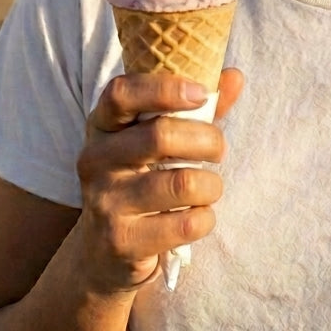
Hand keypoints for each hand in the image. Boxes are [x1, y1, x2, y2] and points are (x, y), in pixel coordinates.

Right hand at [76, 68, 244, 292]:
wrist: (104, 254)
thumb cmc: (143, 180)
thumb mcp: (159, 139)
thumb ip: (197, 108)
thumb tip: (234, 76)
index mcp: (103, 125)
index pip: (121, 93)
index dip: (164, 89)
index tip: (202, 94)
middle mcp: (95, 160)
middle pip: (160, 135)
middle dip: (207, 140)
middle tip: (219, 150)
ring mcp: (104, 202)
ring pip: (181, 183)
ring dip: (211, 185)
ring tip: (209, 188)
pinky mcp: (121, 242)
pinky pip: (185, 224)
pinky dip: (205, 218)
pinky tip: (197, 217)